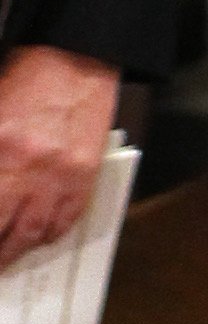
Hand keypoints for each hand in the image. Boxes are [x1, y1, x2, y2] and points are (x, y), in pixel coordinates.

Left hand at [0, 45, 118, 270]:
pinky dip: (48, 235)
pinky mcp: (83, 179)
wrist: (75, 63)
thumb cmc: (28, 80)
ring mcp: (58, 177)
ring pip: (32, 231)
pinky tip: (36, 239)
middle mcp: (26, 167)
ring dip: (14, 252)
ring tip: (5, 261)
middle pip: (4, 226)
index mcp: (0, 145)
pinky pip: (64, 221)